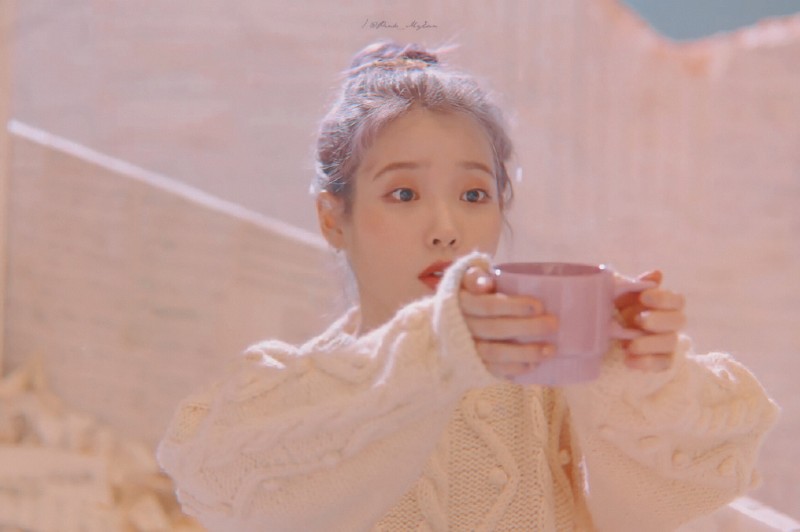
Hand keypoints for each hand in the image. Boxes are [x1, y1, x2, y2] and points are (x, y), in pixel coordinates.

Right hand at [459, 265, 557, 380]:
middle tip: (552, 325)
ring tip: (550, 350)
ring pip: (494, 353)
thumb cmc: (465, 297)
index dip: (513, 306)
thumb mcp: (465, 280)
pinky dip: (514, 368)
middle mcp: (460, 327)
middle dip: (526, 328)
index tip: (538, 306)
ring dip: (524, 352)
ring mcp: (464, 349)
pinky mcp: (471, 366)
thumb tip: (485, 283)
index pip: (487, 306)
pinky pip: (493, 370)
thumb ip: (475, 277)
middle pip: (494, 329)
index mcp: (459, 303)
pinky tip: (533, 364)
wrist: (441, 325)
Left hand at [614, 270, 686, 371]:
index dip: (664, 298)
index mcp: (662, 304)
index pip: (677, 300)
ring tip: (627, 346)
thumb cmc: (612, 308)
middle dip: (659, 320)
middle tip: (638, 320)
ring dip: (650, 344)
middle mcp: (669, 323)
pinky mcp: (659, 361)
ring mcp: (665, 343)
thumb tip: (657, 274)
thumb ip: (633, 285)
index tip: (644, 296)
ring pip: (670, 343)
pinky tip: (628, 360)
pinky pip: (662, 364)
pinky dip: (646, 363)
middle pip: (679, 321)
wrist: (599, 334)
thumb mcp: (617, 295)